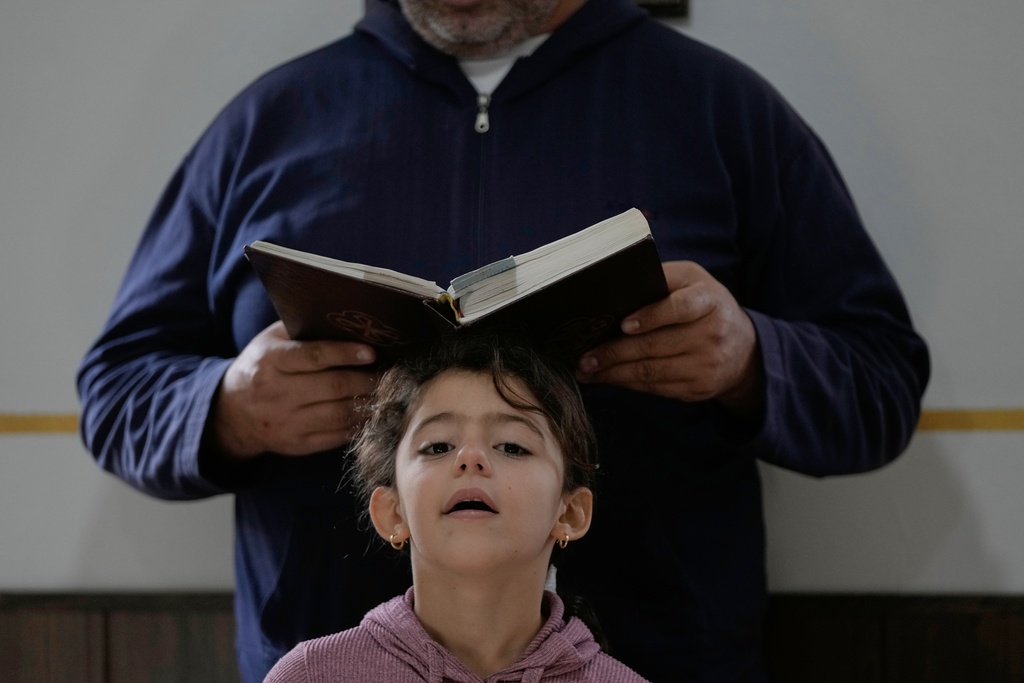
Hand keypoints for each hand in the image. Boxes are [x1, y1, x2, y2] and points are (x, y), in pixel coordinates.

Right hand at [212, 321, 377, 458]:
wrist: (233, 413)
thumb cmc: (263, 366)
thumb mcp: (272, 340)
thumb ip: (304, 330)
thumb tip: (350, 323)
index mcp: (270, 362)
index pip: (312, 357)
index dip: (345, 353)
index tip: (372, 352)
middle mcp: (276, 394)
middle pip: (333, 387)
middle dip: (367, 380)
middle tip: (391, 373)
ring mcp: (287, 423)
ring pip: (339, 414)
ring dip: (369, 403)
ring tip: (387, 392)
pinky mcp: (297, 445)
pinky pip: (337, 437)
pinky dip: (360, 425)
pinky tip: (373, 412)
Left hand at [576, 261, 763, 414]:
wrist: (743, 348)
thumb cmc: (705, 305)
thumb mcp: (693, 281)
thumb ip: (662, 279)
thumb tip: (617, 289)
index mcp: (710, 301)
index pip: (681, 308)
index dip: (651, 317)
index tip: (623, 325)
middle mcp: (712, 335)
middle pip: (657, 346)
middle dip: (615, 353)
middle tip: (585, 357)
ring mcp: (706, 366)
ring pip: (652, 372)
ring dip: (614, 373)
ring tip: (587, 370)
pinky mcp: (698, 389)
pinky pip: (656, 388)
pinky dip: (628, 384)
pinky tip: (608, 378)